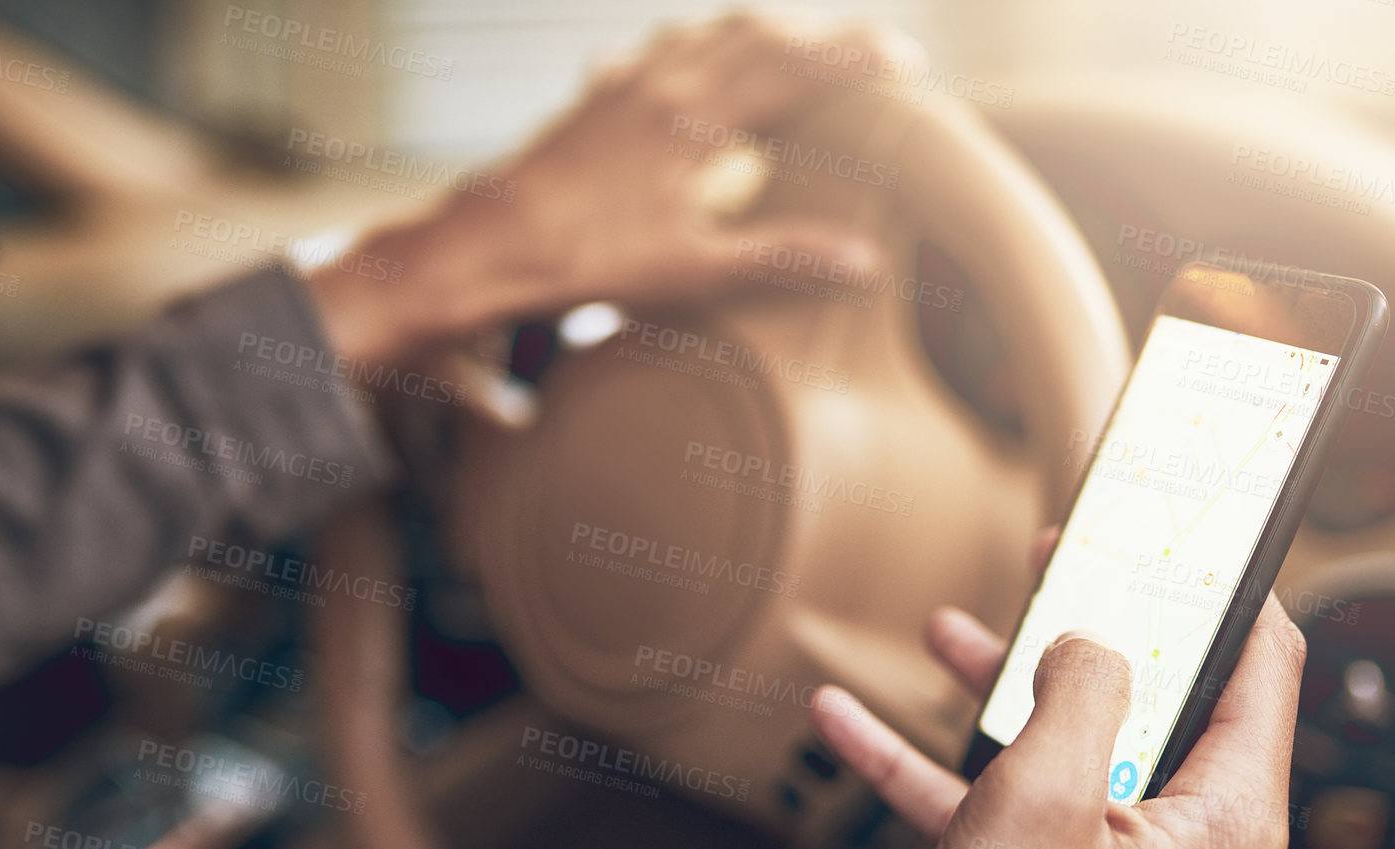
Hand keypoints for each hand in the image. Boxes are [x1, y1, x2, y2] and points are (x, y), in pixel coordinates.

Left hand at [306, 13, 899, 368]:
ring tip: (786, 47)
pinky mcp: (590, 104)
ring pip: (701, 35)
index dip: (855, 58)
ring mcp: (621, 86)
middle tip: (859, 49)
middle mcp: (661, 84)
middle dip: (814, 36)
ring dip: (752, 34)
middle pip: (754, 34)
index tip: (904, 58)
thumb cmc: (590, 261)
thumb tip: (865, 262)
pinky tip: (674, 68)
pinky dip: (683, 52)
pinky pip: (647, 57)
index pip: (795, 70)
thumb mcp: (696, 268)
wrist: (491, 246)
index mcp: (696, 116)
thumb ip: (783, 258)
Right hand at [814, 548, 1305, 848]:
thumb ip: (1082, 688)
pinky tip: (859, 732)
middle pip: (1160, 711)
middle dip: (1087, 637)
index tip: (1182, 534)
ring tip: (949, 636)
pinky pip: (1025, 825)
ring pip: (1082, 762)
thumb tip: (1092, 644)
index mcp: (1230, 825)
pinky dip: (955, 777)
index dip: (1222, 590)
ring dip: (1007, 700)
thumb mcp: (1039, 794)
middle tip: (1056, 568)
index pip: (1262, 671)